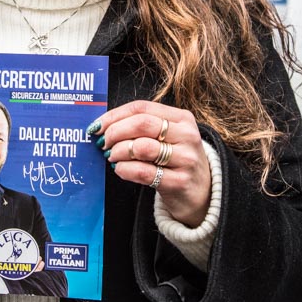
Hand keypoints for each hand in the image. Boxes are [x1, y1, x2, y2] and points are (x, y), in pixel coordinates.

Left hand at [90, 101, 210, 226]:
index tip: (98, 125)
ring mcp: (185, 159)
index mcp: (182, 118)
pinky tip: (120, 169)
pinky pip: (143, 172)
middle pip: (142, 124)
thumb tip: (104, 126)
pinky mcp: (179, 181)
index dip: (115, 115)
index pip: (142, 107)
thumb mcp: (168, 137)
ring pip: (142, 147)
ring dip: (119, 151)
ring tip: (112, 156)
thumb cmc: (176, 161)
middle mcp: (186, 135)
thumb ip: (142, 127)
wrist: (203, 194)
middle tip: (103, 142)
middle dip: (115, 132)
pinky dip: (125, 169)